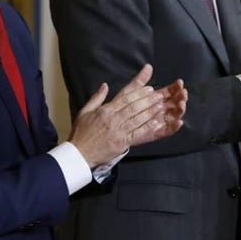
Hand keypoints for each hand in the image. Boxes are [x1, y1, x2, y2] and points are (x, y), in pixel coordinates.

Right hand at [69, 65, 186, 166]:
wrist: (79, 153)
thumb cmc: (81, 132)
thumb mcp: (85, 111)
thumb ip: (96, 98)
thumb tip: (105, 85)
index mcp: (105, 111)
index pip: (125, 98)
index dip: (139, 93)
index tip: (149, 88)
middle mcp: (113, 119)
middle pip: (134, 107)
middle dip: (148, 100)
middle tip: (159, 95)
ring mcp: (118, 131)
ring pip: (138, 118)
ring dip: (151, 111)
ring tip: (161, 106)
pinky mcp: (122, 143)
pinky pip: (137, 133)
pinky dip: (147, 127)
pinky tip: (157, 122)